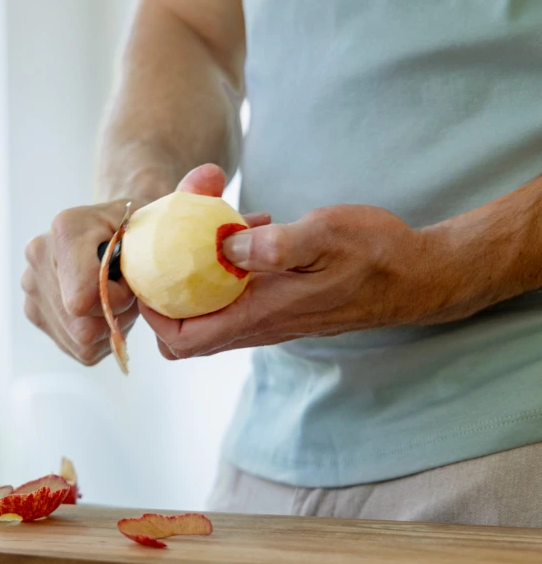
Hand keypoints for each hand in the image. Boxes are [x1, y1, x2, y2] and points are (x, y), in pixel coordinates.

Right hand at [22, 164, 268, 364]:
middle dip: (115, 315)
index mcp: (66, 227)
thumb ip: (193, 193)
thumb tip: (212, 174)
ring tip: (120, 298)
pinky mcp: (35, 312)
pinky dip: (101, 338)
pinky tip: (109, 311)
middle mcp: (37, 255)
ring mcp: (30, 286)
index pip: (84, 297)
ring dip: (110, 328)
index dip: (118, 299)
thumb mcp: (170, 209)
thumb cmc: (147, 224)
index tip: (135, 281)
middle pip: (83, 324)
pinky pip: (77, 348)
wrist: (117, 230)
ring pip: (80, 339)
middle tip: (133, 292)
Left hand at [140, 204, 440, 358]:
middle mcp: (258, 324)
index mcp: (260, 315)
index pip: (184, 339)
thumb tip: (225, 245)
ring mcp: (269, 316)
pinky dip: (228, 264)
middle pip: (186, 333)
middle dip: (166, 295)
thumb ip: (275, 245)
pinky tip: (250, 226)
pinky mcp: (280, 303)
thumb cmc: (376, 255)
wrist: (418, 276)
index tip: (145, 276)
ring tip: (211, 225)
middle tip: (165, 250)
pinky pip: (237, 293)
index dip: (154, 314)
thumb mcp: (326, 236)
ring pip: (210, 310)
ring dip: (198, 273)